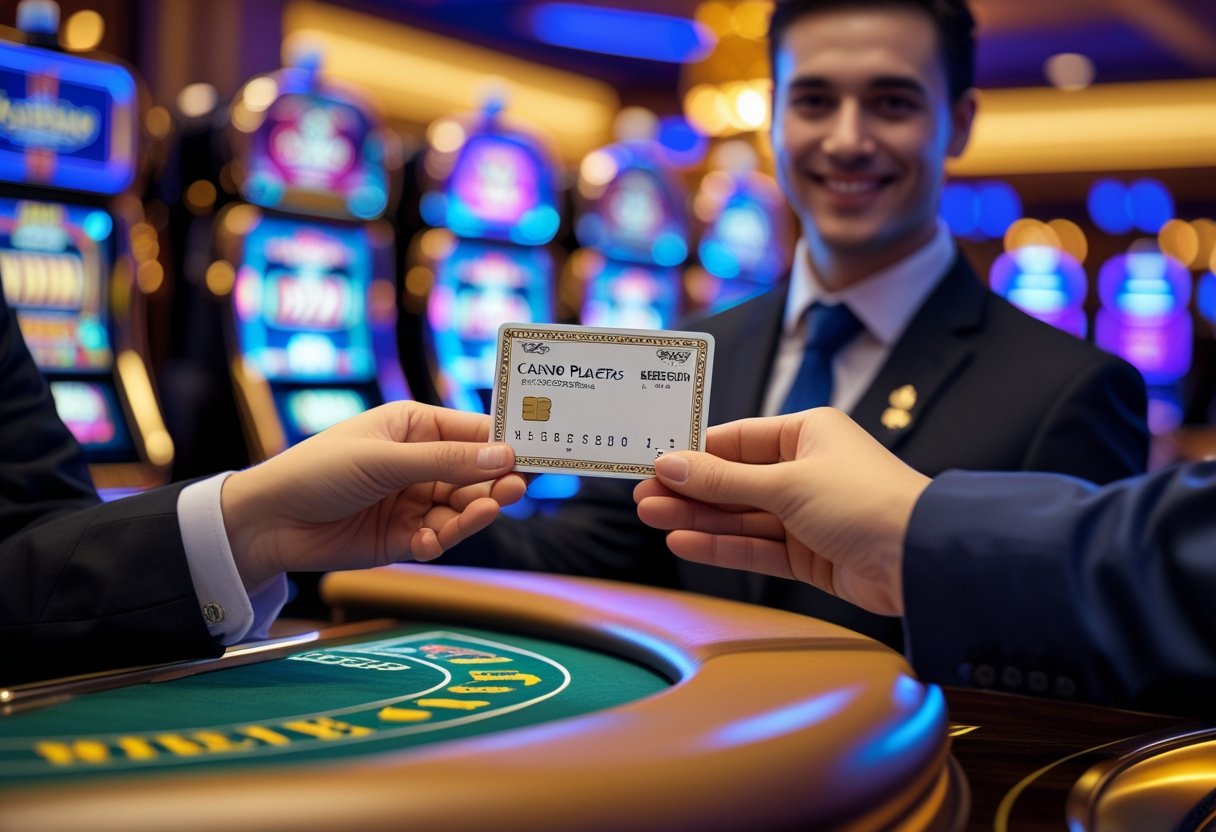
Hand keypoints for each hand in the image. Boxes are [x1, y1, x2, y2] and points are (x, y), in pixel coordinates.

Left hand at [221, 402, 525, 589]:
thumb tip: (504, 456)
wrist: (269, 522)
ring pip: (462, 508)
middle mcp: (421, 463)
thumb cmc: (320, 471)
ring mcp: (414, 501)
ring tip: (483, 513)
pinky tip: (430, 542)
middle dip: (494, 482)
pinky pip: (439, 537)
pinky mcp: (404, 538)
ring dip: (473, 514)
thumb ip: (445, 461)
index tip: (537, 453)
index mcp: (416, 427)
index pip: (474, 431)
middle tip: (516, 489)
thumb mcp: (384, 459)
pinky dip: (442, 540)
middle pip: (475, 473)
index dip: (505, 442)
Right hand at [633, 408, 929, 615]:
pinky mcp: (808, 554)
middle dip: (689, 489)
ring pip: (741, 515)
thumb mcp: (787, 483)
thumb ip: (724, 480)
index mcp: (807, 434)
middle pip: (734, 480)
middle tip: (642, 498)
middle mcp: (805, 470)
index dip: (694, 453)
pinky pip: (756, 546)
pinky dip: (722, 545)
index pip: (737, 440)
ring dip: (698, 517)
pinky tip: (684, 541)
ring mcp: (806, 515)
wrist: (921, 559)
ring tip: (652, 518)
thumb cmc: (865, 501)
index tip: (653, 463)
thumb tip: (670, 465)